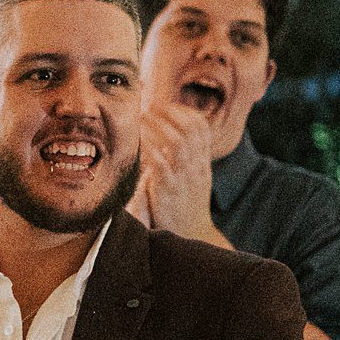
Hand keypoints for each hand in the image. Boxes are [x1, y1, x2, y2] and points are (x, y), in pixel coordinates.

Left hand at [136, 101, 219, 240]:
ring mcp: (184, 178)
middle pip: (190, 130)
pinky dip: (150, 149)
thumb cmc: (184, 205)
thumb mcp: (191, 179)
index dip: (183, 112)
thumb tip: (167, 136)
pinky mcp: (168, 191)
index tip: (164, 104)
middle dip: (169, 113)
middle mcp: (196, 167)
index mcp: (201, 162)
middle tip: (148, 104)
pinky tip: (138, 140)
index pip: (201, 128)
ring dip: (158, 126)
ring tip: (141, 116)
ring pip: (177, 143)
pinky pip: (161, 164)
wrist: (191, 235)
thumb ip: (184, 159)